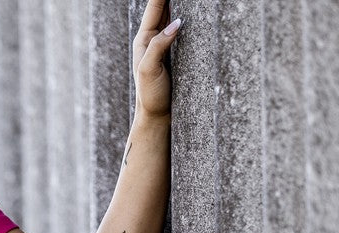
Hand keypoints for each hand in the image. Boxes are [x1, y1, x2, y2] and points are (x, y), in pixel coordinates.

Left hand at [133, 0, 181, 119]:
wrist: (156, 116)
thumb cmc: (150, 95)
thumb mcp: (149, 69)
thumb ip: (159, 45)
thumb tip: (177, 23)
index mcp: (144, 39)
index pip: (155, 6)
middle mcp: (153, 38)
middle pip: (164, 7)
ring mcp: (164, 44)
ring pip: (173, 15)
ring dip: (180, 4)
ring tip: (191, 0)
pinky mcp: (175, 52)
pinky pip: (181, 29)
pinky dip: (187, 17)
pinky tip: (194, 10)